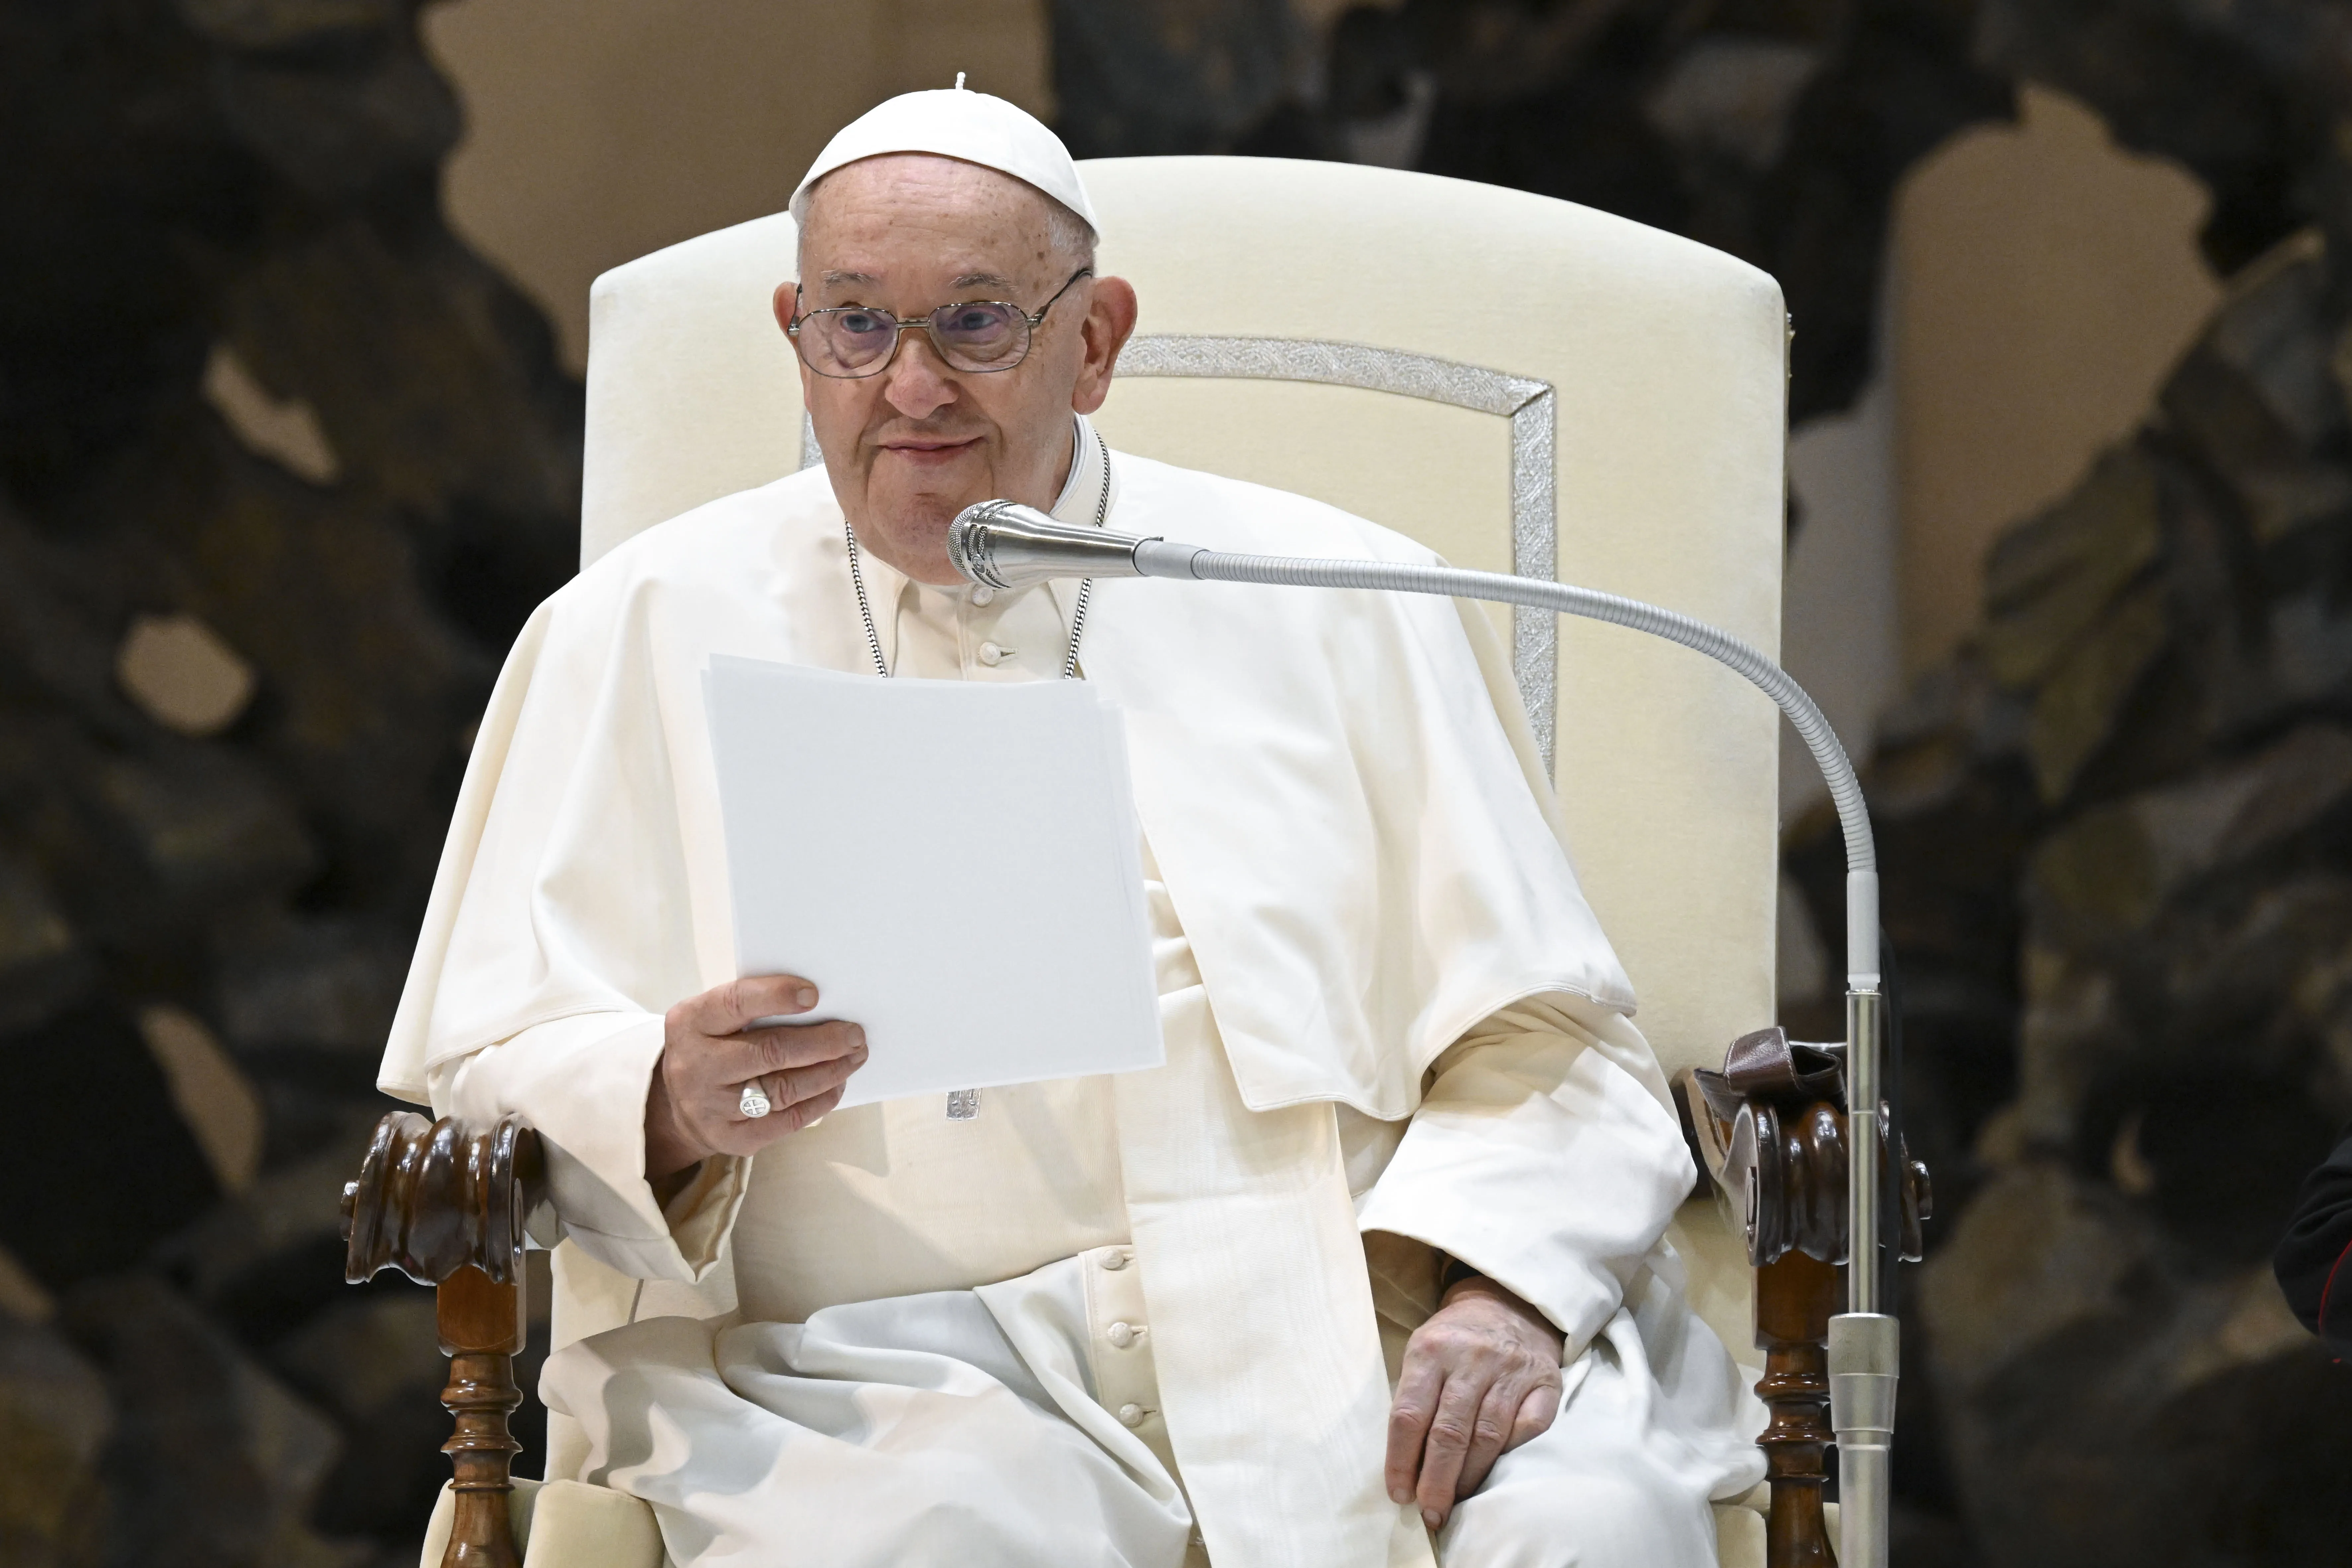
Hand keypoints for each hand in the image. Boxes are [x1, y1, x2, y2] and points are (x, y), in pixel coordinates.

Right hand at [644, 975, 867, 1178]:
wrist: (679, 1103)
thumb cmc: (712, 1046)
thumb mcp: (714, 1017)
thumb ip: (753, 1006)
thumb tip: (818, 1004)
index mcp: (691, 1022)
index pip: (736, 1003)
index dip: (777, 997)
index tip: (814, 994)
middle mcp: (697, 1065)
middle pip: (771, 1051)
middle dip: (823, 1042)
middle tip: (856, 1034)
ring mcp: (713, 1107)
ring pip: (785, 1088)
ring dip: (830, 1071)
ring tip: (855, 1056)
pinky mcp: (733, 1138)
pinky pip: (789, 1120)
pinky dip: (820, 1101)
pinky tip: (837, 1084)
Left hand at [1385, 1274, 1564, 1531]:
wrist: (1507, 1304)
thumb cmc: (1454, 1340)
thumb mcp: (1422, 1353)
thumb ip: (1413, 1399)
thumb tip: (1404, 1465)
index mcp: (1431, 1349)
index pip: (1409, 1414)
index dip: (1401, 1460)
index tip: (1398, 1493)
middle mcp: (1471, 1358)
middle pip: (1450, 1432)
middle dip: (1436, 1481)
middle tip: (1429, 1511)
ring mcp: (1511, 1369)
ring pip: (1488, 1437)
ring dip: (1469, 1478)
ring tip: (1455, 1502)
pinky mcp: (1545, 1381)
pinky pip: (1528, 1428)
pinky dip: (1511, 1454)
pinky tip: (1496, 1471)